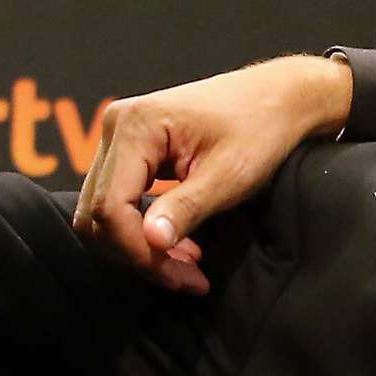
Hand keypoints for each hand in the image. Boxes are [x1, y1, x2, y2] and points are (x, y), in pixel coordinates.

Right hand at [68, 55, 353, 292]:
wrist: (278, 97)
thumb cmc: (261, 127)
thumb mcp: (229, 175)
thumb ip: (186, 208)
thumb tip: (151, 242)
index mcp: (135, 125)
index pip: (110, 207)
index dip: (138, 251)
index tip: (181, 276)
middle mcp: (116, 125)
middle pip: (98, 213)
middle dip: (139, 255)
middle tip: (186, 278)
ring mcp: (119, 136)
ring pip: (103, 212)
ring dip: (139, 247)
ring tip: (186, 264)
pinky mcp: (130, 149)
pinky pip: (117, 200)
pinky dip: (141, 229)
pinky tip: (178, 243)